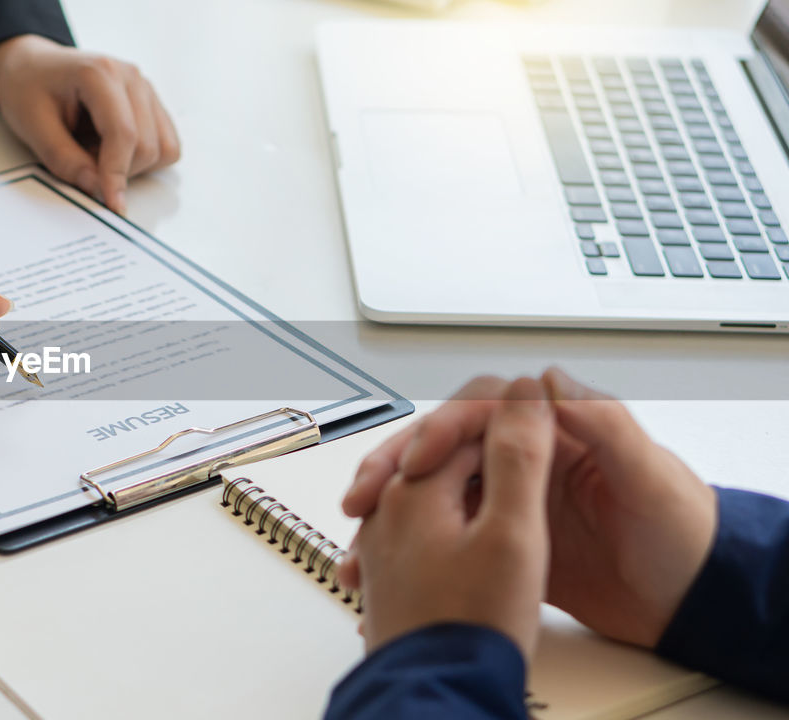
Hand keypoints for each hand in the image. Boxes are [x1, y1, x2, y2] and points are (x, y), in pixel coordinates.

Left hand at [0, 34, 180, 213]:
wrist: (31, 66)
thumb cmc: (28, 87)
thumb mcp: (31, 125)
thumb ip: (63, 159)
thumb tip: (94, 187)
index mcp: (100, 73)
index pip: (123, 134)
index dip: (117, 174)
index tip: (110, 204)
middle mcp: (131, 77)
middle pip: (147, 146)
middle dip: (118, 171)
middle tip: (80, 162)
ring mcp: (145, 90)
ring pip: (163, 149)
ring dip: (132, 166)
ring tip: (94, 151)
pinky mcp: (151, 104)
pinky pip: (166, 145)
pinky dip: (143, 160)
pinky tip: (111, 150)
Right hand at [342, 369, 717, 648]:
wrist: (692, 601)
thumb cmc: (683, 532)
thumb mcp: (649, 475)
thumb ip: (604, 423)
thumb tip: (545, 380)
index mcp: (555, 432)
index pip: (480, 411)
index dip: (441, 431)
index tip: (418, 463)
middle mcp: (524, 460)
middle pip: (441, 447)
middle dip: (393, 466)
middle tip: (363, 497)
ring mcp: (509, 501)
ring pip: (432, 491)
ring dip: (389, 508)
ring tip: (360, 538)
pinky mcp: (504, 542)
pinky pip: (443, 535)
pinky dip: (407, 547)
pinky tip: (382, 564)